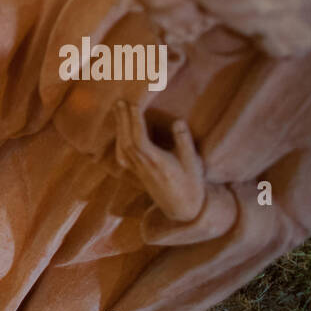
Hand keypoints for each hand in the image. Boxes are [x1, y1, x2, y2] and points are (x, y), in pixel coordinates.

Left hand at [114, 101, 204, 222]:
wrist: (182, 208)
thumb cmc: (190, 184)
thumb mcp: (192, 162)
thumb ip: (184, 141)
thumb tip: (178, 121)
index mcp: (156, 161)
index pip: (139, 138)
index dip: (134, 121)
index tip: (133, 104)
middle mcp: (143, 165)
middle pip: (127, 140)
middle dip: (123, 120)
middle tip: (120, 102)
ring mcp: (138, 170)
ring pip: (123, 147)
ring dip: (120, 128)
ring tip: (119, 111)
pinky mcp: (137, 173)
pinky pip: (122, 155)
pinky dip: (119, 141)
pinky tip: (120, 133)